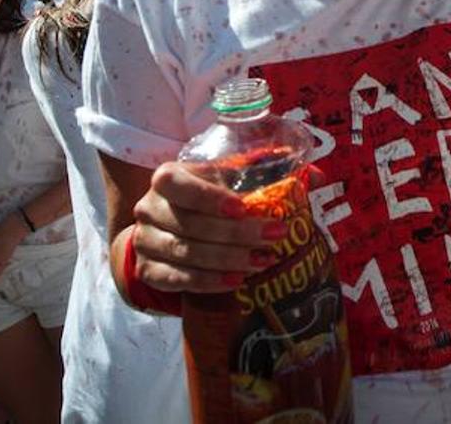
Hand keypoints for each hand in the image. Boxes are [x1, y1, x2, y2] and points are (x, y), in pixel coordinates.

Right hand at [127, 161, 281, 292]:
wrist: (168, 227)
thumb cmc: (206, 196)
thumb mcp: (224, 178)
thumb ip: (256, 172)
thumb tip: (306, 169)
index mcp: (166, 178)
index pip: (180, 186)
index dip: (210, 198)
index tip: (242, 208)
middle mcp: (149, 208)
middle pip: (191, 224)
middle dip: (236, 233)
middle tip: (274, 236)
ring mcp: (144, 241)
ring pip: (186, 253)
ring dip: (228, 259)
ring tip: (262, 261)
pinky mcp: (147, 270)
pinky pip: (177, 279)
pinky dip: (208, 281)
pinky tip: (236, 280)